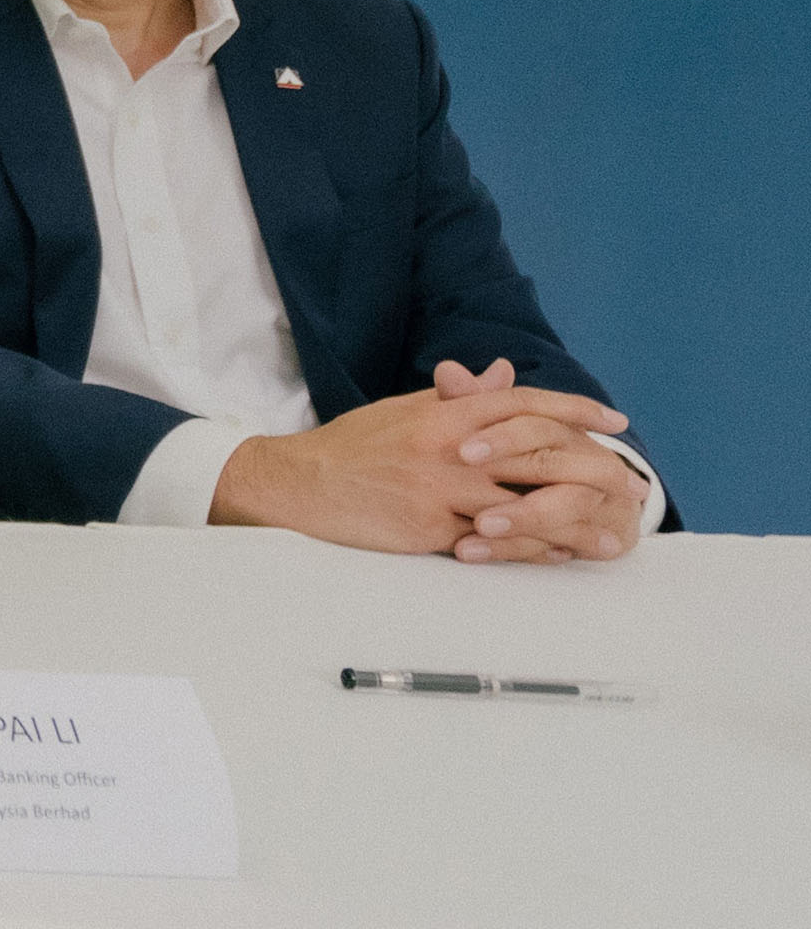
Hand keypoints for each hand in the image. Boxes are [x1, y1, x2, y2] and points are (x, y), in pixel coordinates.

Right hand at [208, 370, 629, 554]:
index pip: (524, 402)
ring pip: (524, 506)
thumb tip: (502, 374)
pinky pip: (493, 543)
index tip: (615, 420)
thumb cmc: (352, 446)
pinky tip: (556, 554)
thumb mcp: (406, 410)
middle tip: (630, 486)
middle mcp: (448, 447)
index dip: (575, 409)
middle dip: (593, 471)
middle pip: (539, 455)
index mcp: (443, 413)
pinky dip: (531, 550)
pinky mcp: (426, 529)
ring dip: (573, 524)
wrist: (297, 483)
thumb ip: (459, 396)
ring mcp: (438, 489)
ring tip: (608, 536)